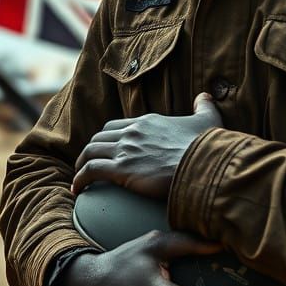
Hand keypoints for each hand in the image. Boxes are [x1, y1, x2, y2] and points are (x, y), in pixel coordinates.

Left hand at [72, 93, 222, 199]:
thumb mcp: (208, 120)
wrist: (201, 165)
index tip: (106, 149)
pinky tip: (77, 189)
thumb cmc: (205, 147)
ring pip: (90, 151)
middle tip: (90, 164)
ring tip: (79, 178)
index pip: (116, 126)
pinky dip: (80, 178)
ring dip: (81, 164)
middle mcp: (132, 132)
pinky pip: (90, 170)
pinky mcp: (120, 169)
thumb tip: (205, 96)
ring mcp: (124, 149)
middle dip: (91, 150)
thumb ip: (204, 106)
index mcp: (147, 121)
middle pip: (99, 137)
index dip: (107, 138)